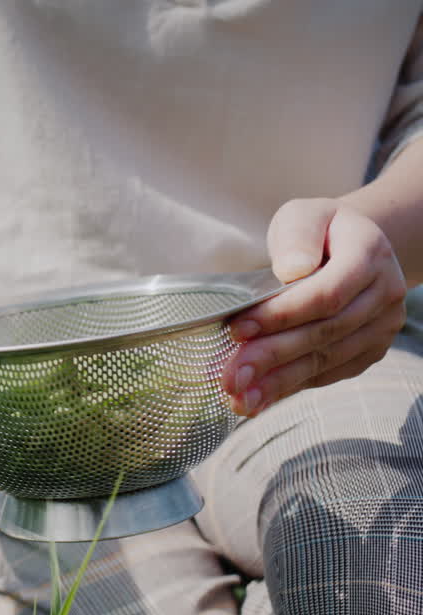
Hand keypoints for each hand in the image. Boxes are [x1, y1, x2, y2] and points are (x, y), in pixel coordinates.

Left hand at [222, 198, 407, 416]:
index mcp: (369, 254)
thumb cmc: (318, 232)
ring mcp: (381, 326)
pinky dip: (291, 387)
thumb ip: (297, 236)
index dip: (281, 314)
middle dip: (272, 356)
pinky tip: (259, 398)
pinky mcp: (369, 350)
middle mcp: (385, 293)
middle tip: (230, 376)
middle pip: (325, 333)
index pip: (326, 293)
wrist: (349, 247)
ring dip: (278, 382)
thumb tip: (291, 269)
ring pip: (326, 359)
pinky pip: (329, 373)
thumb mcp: (304, 215)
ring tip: (238, 397)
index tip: (237, 329)